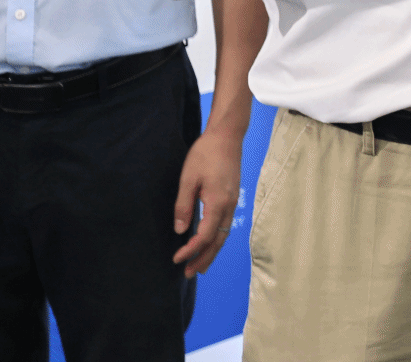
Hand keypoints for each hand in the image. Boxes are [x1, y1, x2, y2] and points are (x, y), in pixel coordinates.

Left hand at [172, 124, 244, 277]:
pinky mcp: (233, 196)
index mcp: (218, 202)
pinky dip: (217, 238)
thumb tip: (181, 230)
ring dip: (212, 251)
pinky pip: (226, 224)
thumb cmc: (205, 154)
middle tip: (190, 273)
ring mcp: (233, 201)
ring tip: (200, 265)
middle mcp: (229, 205)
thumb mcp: (188, 179)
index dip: (191, 250)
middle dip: (204, 258)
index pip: (205, 235)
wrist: (227, 136)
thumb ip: (184, 206)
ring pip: (224, 234)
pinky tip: (209, 241)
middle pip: (218, 240)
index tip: (177, 259)